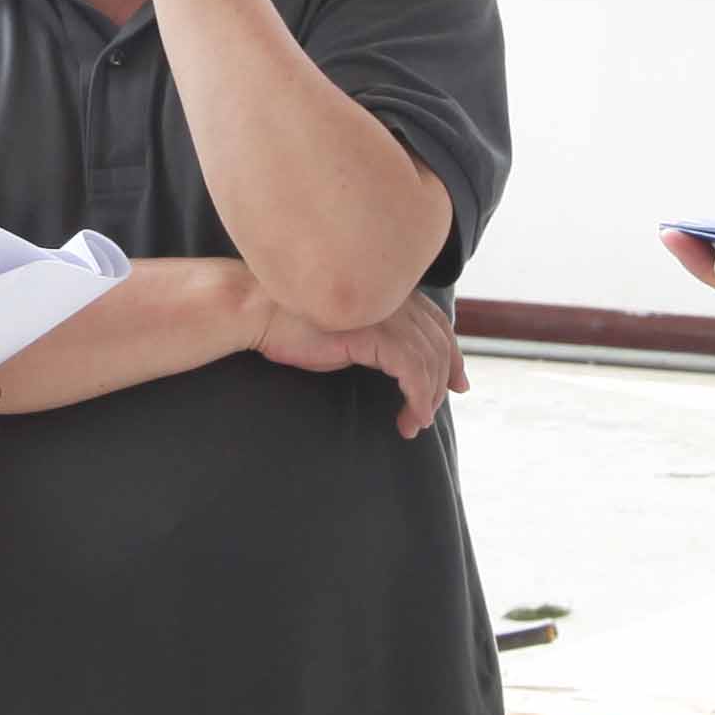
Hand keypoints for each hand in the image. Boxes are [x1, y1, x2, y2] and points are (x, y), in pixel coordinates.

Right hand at [256, 287, 468, 435]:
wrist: (258, 313)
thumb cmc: (292, 324)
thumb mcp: (343, 329)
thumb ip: (373, 338)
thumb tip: (393, 362)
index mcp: (388, 291)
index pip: (437, 322)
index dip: (453, 354)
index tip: (457, 383)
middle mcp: (394, 298)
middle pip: (440, 342)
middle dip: (445, 381)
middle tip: (430, 413)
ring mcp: (387, 314)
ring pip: (430, 361)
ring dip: (428, 399)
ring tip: (413, 424)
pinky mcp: (376, 334)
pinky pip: (413, 372)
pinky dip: (418, 400)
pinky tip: (409, 419)